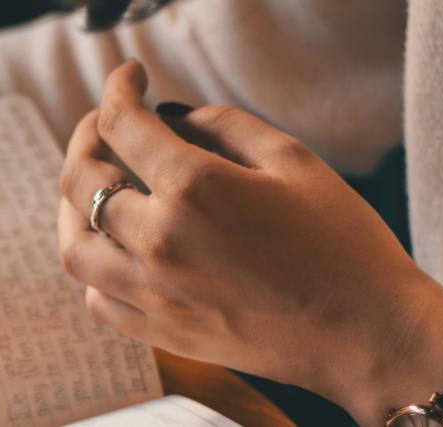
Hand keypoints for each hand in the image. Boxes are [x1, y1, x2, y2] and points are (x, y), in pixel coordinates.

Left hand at [57, 61, 442, 424]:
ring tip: (97, 185)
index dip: (119, 88)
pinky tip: (116, 249)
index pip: (123, 123)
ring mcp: (154, 293)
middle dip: (88, 137)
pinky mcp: (162, 333)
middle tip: (106, 124)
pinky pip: (97, 300)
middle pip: (82, 178)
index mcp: (192, 188)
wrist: (368, 334)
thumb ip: (222, 125)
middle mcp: (158, 241)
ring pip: (74, 245)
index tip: (131, 78)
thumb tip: (172, 117)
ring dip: (73, 206)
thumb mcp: (291, 159)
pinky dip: (94, 268)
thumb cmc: (343, 243)